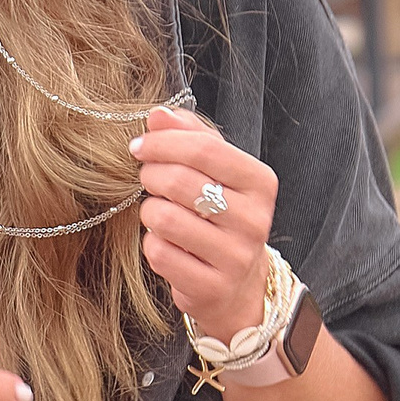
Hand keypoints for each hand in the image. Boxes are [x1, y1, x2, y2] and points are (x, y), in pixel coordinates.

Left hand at [131, 106, 277, 337]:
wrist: (237, 285)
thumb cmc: (220, 218)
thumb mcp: (216, 172)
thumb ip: (190, 137)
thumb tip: (159, 113)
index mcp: (261, 182)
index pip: (205, 149)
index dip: (163, 142)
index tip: (139, 146)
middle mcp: (255, 220)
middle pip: (181, 181)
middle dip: (151, 175)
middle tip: (146, 178)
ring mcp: (236, 257)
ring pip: (166, 219)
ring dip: (149, 211)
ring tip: (157, 212)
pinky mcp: (212, 287)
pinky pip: (160, 253)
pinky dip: (151, 244)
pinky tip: (164, 243)